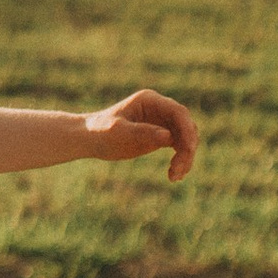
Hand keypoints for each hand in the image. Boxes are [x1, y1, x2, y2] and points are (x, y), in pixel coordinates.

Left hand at [81, 91, 196, 181]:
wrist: (89, 139)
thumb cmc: (100, 132)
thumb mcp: (118, 132)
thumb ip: (141, 133)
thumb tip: (169, 136)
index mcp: (150, 101)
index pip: (178, 112)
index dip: (187, 130)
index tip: (188, 150)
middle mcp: (159, 109)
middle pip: (185, 126)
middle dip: (187, 148)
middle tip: (178, 169)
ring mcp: (161, 121)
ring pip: (185, 138)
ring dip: (185, 157)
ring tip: (175, 177)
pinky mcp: (160, 135)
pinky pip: (179, 146)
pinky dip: (180, 159)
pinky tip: (174, 175)